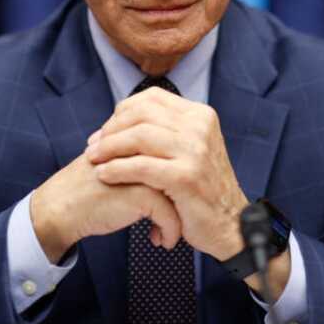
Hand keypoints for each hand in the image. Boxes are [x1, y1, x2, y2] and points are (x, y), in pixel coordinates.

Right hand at [30, 152, 181, 263]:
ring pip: (181, 193)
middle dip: (185, 201)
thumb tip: (171, 173)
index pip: (177, 158)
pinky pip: (170, 214)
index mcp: (138, 140)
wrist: (60, 208)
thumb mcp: (117, 166)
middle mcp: (144, 151)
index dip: (180, 185)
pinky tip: (160, 241)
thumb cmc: (86, 190)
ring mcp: (144, 170)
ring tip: (170, 233)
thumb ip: (140, 163)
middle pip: (182, 174)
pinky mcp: (140, 193)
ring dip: (180, 218)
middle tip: (183, 219)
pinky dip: (170, 231)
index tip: (179, 205)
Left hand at [87, 88, 290, 300]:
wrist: (230, 225)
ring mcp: (195, 151)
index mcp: (200, 115)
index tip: (104, 131)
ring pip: (139, 137)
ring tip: (93, 160)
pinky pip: (141, 166)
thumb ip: (166, 131)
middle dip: (111, 129)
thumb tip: (122, 118)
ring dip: (109, 148)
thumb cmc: (202, 190)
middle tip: (93, 147)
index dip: (122, 112)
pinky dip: (116, 169)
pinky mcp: (186, 177)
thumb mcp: (191, 149)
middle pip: (141, 114)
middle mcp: (200, 127)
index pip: (151, 98)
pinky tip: (104, 175)